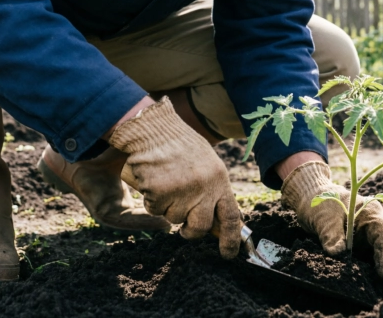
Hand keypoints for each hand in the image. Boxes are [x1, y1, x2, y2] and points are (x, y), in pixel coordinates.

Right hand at [107, 97, 242, 258]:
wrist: (153, 128)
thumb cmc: (179, 145)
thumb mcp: (206, 164)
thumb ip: (212, 190)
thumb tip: (218, 223)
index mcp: (219, 179)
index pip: (231, 216)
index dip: (231, 239)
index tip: (228, 254)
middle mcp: (204, 187)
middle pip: (200, 227)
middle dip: (191, 231)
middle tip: (184, 228)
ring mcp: (182, 191)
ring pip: (173, 219)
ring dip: (167, 207)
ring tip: (165, 182)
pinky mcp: (159, 192)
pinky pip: (154, 209)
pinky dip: (151, 199)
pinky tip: (152, 180)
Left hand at [281, 161, 382, 287]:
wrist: (313, 198)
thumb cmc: (319, 204)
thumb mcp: (323, 218)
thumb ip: (331, 235)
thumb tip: (336, 253)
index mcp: (370, 211)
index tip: (382, 273)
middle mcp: (376, 221)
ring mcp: (373, 231)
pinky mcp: (367, 240)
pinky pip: (380, 253)